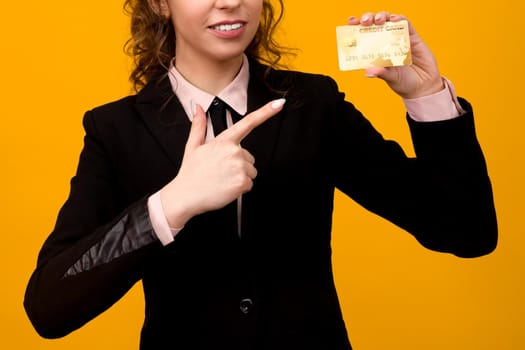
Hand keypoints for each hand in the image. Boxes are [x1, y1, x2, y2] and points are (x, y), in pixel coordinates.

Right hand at [160, 98, 285, 227]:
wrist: (186, 195)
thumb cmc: (191, 173)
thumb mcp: (193, 146)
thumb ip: (199, 126)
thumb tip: (198, 109)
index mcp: (224, 141)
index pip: (248, 122)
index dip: (266, 112)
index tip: (279, 104)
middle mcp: (234, 151)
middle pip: (249, 157)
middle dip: (239, 165)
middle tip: (221, 171)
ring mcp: (239, 166)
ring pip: (251, 171)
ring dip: (240, 177)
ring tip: (223, 179)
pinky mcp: (242, 182)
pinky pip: (249, 184)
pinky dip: (240, 188)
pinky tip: (226, 187)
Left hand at [348, 11, 443, 98]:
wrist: (424, 87)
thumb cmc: (404, 83)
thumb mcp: (391, 79)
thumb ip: (381, 73)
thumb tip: (368, 72)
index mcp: (376, 52)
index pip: (363, 36)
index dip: (357, 27)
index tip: (351, 22)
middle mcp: (386, 43)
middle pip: (375, 25)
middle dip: (368, 19)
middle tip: (365, 21)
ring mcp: (399, 39)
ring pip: (389, 21)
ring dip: (383, 16)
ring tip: (379, 20)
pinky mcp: (413, 37)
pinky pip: (406, 24)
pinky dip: (400, 19)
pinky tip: (394, 19)